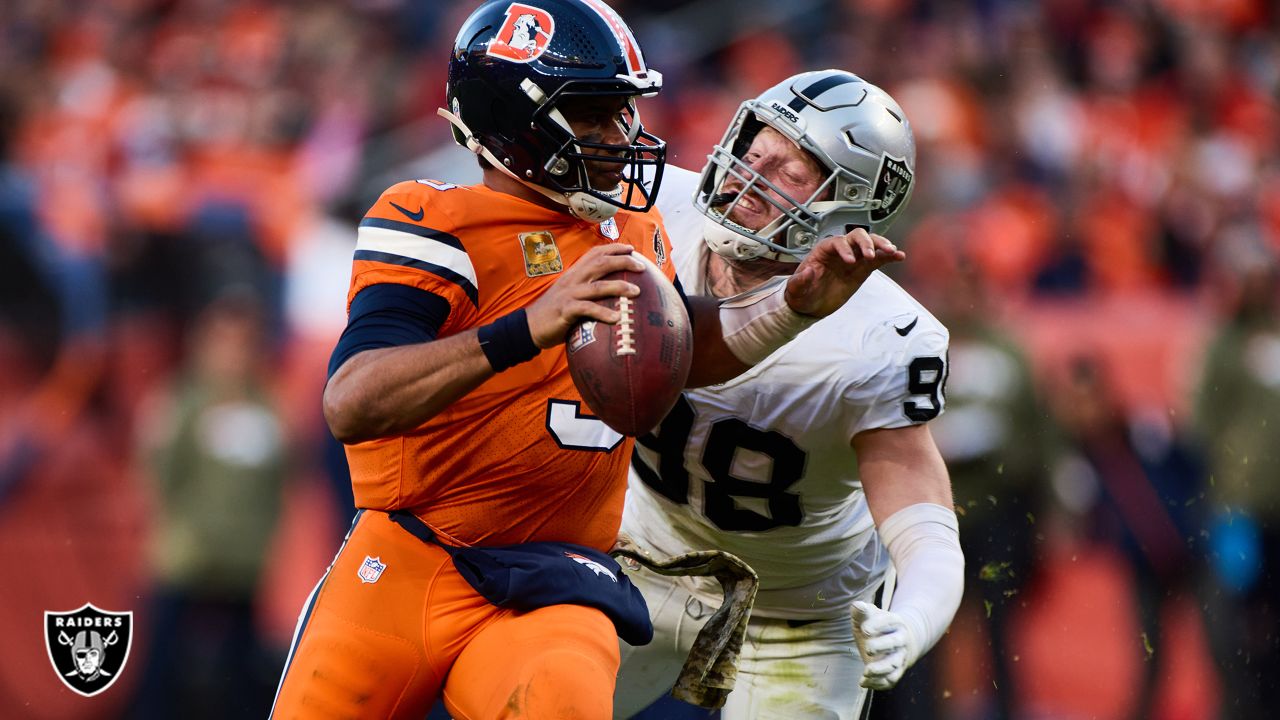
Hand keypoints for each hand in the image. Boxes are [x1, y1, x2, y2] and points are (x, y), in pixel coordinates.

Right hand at [526, 243, 643, 347]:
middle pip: (600, 264)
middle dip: (623, 261)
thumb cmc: (555, 313)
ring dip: (619, 287)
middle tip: (642, 267)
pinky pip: (587, 309)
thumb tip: (610, 293)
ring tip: (637, 291)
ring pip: (597, 286)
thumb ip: (586, 290)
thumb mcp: (570, 295)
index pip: (595, 253)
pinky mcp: (565, 310)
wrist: (529, 326)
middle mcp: (572, 279)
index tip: (632, 248)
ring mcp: (569, 294)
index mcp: (574, 273)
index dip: (614, 248)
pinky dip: (603, 313)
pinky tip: (617, 318)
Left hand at [784, 229, 904, 317]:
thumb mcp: (795, 290)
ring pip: (870, 243)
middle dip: (865, 242)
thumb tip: (807, 272)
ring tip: (892, 251)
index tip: (850, 261)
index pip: (837, 242)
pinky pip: (878, 259)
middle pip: (856, 236)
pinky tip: (899, 256)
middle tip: (871, 255)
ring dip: (881, 245)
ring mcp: (853, 258)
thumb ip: (799, 282)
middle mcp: (840, 250)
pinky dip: (889, 256)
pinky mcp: (862, 269)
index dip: (845, 248)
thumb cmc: (801, 294)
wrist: (810, 306)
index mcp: (823, 251)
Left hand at [851, 600, 912, 689]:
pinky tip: (863, 682)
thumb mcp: (869, 616)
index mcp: (894, 621)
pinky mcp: (895, 672)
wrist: (899, 640)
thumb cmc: (876, 625)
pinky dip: (877, 683)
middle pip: (894, 643)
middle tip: (867, 648)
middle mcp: (900, 639)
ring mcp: (899, 657)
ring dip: (880, 669)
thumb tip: (856, 605)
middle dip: (881, 646)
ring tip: (866, 671)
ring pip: (894, 664)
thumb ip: (861, 611)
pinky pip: (890, 680)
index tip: (864, 630)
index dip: (877, 625)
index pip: (887, 621)